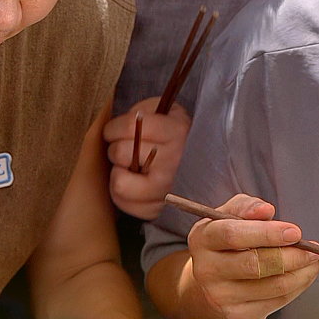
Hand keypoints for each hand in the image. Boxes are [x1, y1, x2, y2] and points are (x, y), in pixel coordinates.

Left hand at [105, 99, 191, 220]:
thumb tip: (122, 122)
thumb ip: (146, 110)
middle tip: (126, 149)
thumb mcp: (170, 112)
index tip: (113, 131)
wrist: (206, 166)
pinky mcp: (157, 209)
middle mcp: (173, 162)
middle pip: (120, 151)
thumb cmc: (180, 136)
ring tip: (130, 167)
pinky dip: (122, 192)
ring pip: (119, 182)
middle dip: (116, 147)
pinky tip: (133, 182)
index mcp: (176, 132)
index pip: (130, 126)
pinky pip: (122, 202)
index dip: (113, 127)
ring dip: (119, 171)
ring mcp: (165, 190)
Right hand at [187, 193, 318, 318]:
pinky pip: (278, 301)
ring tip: (318, 259)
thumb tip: (266, 211)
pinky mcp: (237, 314)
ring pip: (273, 286)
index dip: (267, 234)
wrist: (214, 274)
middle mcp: (206, 270)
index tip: (296, 232)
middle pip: (256, 265)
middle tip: (316, 249)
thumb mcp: (231, 214)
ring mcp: (220, 296)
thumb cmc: (228, 238)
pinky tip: (307, 273)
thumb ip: (248, 207)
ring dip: (304, 272)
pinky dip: (300, 286)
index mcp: (202, 239)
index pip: (233, 235)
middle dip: (293, 256)